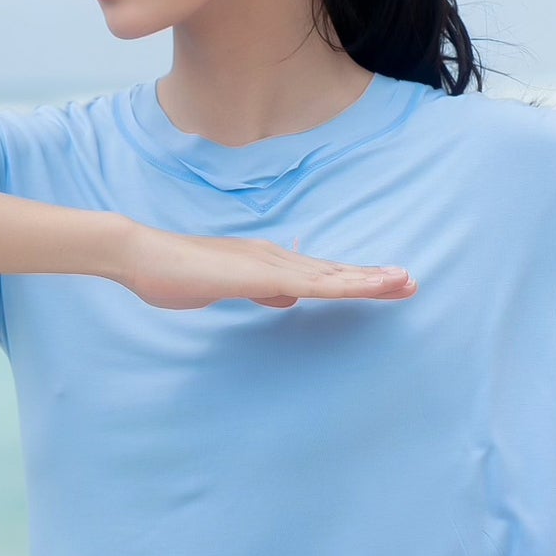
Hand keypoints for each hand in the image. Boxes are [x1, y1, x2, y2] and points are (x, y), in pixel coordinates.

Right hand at [115, 222, 417, 310]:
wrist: (144, 257)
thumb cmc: (177, 274)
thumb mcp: (226, 288)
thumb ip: (259, 291)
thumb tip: (288, 299)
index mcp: (269, 263)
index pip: (322, 273)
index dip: (356, 279)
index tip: (386, 284)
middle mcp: (277, 259)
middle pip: (336, 270)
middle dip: (375, 278)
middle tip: (411, 282)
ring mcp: (271, 265)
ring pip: (332, 275)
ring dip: (370, 279)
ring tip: (404, 282)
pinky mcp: (263, 275)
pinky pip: (313, 284)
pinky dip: (344, 284)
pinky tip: (367, 287)